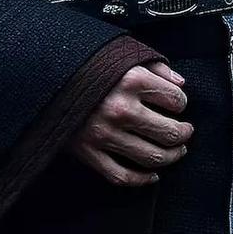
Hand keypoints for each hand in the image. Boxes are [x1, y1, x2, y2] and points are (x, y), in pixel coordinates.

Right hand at [65, 60, 193, 185]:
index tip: (178, 104)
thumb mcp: (122, 54)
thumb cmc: (89, 64)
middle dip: (184, 134)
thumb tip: (180, 83)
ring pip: (151, 157)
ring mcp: (106, 134)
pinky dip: (141, 180)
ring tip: (177, 151)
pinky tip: (152, 175)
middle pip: (169, 132)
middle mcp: (122, 109)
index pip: (175, 99)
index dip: (182, 103)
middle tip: (186, 132)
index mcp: (132, 80)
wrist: (46, 78)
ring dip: (171, 157)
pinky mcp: (89, 152)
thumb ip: (155, 65)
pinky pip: (122, 175)